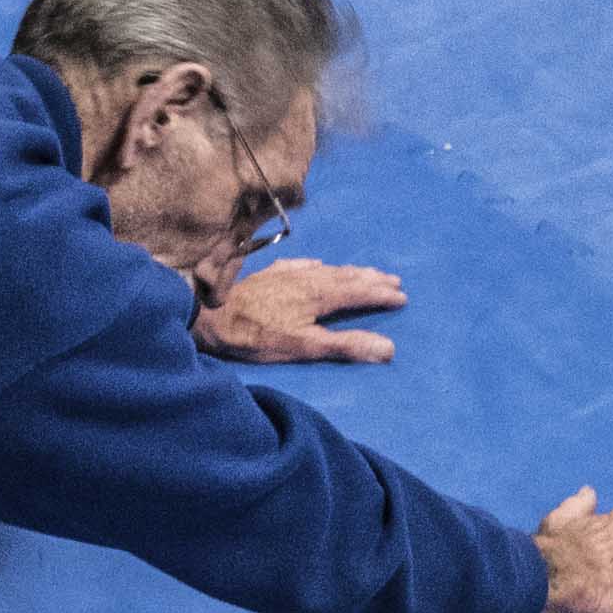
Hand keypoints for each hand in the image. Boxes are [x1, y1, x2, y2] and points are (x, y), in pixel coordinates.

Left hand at [195, 255, 404, 363]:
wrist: (211, 316)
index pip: (360, 292)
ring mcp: (289, 273)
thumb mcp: (305, 346)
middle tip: (394, 281)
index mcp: (321, 295)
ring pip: (329, 269)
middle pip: (348, 276)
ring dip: (351, 272)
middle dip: (373, 280)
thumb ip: (346, 346)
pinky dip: (319, 266)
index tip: (402, 298)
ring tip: (366, 273)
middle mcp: (309, 278)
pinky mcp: (271, 274)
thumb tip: (388, 347)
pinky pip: (302, 265)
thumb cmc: (258, 336)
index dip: (382, 295)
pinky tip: (317, 264)